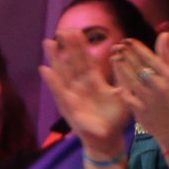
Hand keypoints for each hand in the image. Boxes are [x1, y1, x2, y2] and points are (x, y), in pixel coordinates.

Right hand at [39, 32, 134, 159]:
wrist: (108, 139)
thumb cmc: (116, 119)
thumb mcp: (124, 96)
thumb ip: (122, 78)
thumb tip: (121, 59)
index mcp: (94, 82)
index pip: (86, 60)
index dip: (81, 46)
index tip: (76, 31)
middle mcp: (81, 86)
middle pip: (72, 62)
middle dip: (67, 46)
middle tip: (61, 29)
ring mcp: (73, 95)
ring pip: (62, 73)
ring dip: (55, 58)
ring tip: (48, 43)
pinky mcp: (68, 106)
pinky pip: (59, 91)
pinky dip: (52, 81)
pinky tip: (44, 69)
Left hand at [103, 29, 168, 153]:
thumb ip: (166, 54)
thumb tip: (164, 32)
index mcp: (167, 75)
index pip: (150, 57)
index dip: (137, 48)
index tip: (126, 40)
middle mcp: (159, 85)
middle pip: (140, 67)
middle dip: (127, 55)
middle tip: (116, 46)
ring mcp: (150, 98)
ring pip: (133, 81)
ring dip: (122, 69)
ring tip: (113, 58)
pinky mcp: (141, 111)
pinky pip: (129, 100)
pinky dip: (122, 93)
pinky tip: (114, 85)